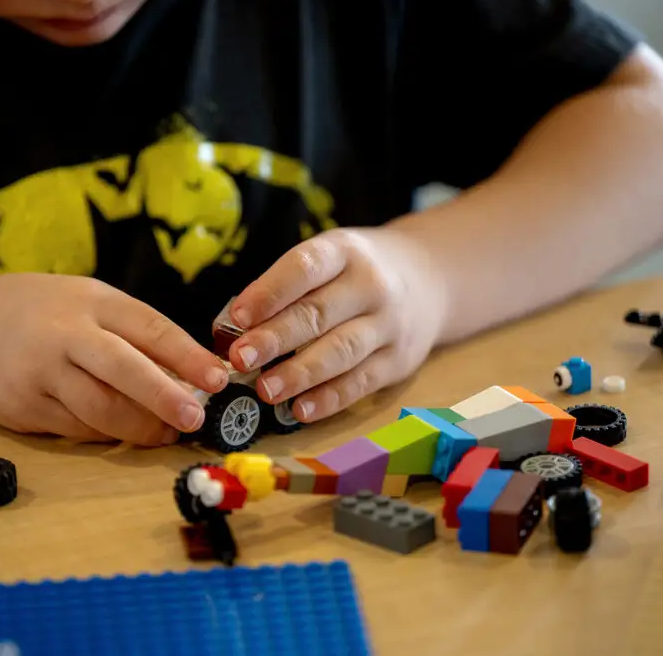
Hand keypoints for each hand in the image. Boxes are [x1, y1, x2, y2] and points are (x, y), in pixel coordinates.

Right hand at [0, 273, 227, 444]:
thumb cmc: (44, 315)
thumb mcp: (88, 305)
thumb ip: (133, 335)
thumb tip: (192, 375)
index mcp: (92, 301)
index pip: (149, 327)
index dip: (187, 356)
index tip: (219, 379)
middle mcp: (65, 333)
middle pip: (122, 368)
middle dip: (163, 396)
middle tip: (195, 418)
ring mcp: (40, 371)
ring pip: (99, 408)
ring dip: (138, 427)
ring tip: (165, 434)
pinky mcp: (22, 406)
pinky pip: (74, 428)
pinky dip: (104, 434)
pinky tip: (120, 433)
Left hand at [224, 226, 444, 422]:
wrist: (429, 278)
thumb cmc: (355, 272)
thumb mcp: (329, 259)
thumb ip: (286, 288)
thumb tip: (233, 329)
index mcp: (344, 251)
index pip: (304, 268)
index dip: (269, 293)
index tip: (237, 318)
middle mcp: (371, 285)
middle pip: (319, 313)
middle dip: (276, 338)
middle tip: (240, 359)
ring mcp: (389, 324)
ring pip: (341, 351)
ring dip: (299, 374)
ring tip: (265, 390)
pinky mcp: (398, 360)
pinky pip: (361, 382)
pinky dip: (329, 399)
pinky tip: (299, 410)